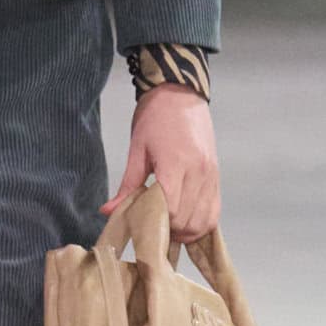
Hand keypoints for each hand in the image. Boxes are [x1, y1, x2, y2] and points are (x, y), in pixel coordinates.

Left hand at [101, 86, 220, 241]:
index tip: (141, 223)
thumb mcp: (136, 150)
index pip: (170, 208)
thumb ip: (127, 186)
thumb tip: (108, 212)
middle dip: (169, 230)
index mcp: (176, 163)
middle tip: (151, 226)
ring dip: (186, 231)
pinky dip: (201, 223)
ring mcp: (211, 176)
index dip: (155, 222)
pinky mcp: (217, 177)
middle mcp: (199, 172)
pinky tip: (185, 222)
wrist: (180, 94)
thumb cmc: (155, 118)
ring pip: (204, 221)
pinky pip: (214, 212)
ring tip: (168, 227)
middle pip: (187, 220)